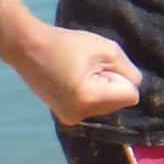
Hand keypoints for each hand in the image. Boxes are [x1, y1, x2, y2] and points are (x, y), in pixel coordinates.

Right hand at [9, 21, 145, 124]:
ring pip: (108, 105)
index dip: (122, 77)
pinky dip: (91, 93)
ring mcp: (70, 119)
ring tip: (79, 72)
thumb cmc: (67, 44)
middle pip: (120, 102)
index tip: (101, 65)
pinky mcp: (65, 116)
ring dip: (102, 88)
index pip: (131, 95)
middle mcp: (79, 116)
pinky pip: (93, 106)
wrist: (27, 48)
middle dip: (113, 84)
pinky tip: (73, 79)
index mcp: (89, 100)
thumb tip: (136, 87)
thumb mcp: (107, 50)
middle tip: (88, 67)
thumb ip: (129, 70)